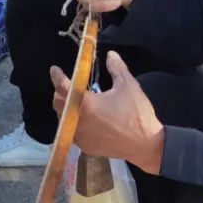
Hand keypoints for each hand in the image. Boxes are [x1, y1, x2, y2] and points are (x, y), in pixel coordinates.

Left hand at [50, 51, 164, 174]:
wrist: (147, 145)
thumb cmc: (137, 113)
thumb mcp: (128, 85)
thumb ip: (116, 68)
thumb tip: (110, 55)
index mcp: (86, 104)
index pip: (63, 88)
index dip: (57, 77)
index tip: (55, 70)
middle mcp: (79, 121)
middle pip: (58, 104)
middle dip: (60, 93)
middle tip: (69, 86)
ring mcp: (81, 137)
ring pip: (63, 119)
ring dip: (66, 109)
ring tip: (77, 102)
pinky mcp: (86, 147)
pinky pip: (72, 133)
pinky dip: (73, 124)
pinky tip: (83, 120)